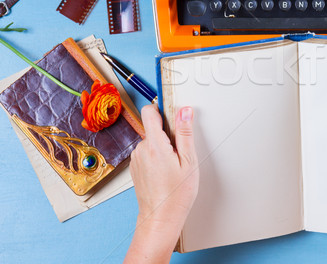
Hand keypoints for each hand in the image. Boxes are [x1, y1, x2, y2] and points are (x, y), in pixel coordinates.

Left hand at [125, 105, 198, 263]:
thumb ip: (185, 133)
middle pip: (153, 128)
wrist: (161, 218)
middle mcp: (141, 150)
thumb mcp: (189, 161)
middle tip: (180, 153)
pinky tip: (166, 172)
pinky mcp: (135, 167)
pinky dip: (157, 157)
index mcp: (154, 145)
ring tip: (174, 166)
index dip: (163, 110)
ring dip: (163, 147)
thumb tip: (184, 110)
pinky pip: (147, 153)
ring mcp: (136, 159)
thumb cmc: (177, 194)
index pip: (150, 112)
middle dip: (167, 134)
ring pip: (151, 141)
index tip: (173, 115)